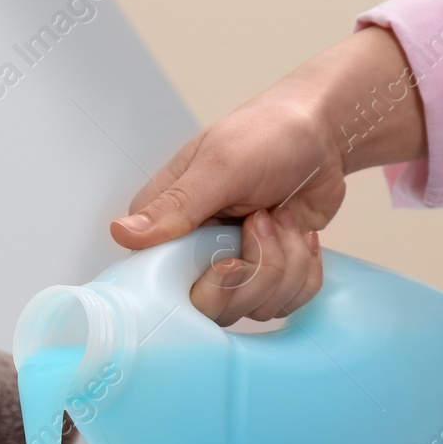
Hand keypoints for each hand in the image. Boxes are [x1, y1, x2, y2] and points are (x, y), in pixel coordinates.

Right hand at [111, 26, 425, 325]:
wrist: (321, 135)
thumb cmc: (268, 135)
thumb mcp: (220, 165)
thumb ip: (176, 205)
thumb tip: (121, 234)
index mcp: (167, 225)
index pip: (165, 286)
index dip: (206, 283)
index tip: (231, 257)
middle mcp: (195, 254)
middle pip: (214, 308)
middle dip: (256, 270)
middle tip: (265, 220)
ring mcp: (234, 270)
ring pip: (255, 307)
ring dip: (286, 261)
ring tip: (284, 216)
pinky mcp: (268, 277)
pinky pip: (286, 304)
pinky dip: (305, 270)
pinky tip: (300, 233)